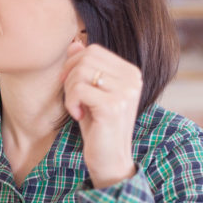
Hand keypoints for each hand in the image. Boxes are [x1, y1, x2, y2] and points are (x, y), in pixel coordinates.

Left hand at [59, 42, 142, 188]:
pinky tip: (78, 116)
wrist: (109, 160)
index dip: (74, 63)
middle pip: (86, 58)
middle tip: (72, 98)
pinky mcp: (114, 106)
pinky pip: (79, 89)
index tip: (70, 85)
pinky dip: (71, 103)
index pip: (93, 50)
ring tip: (77, 108)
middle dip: (69, 77)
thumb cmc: (97, 126)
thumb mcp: (89, 93)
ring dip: (70, 91)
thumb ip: (84, 67)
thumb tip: (74, 42)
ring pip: (81, 72)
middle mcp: (133, 79)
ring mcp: (126, 92)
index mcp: (130, 72)